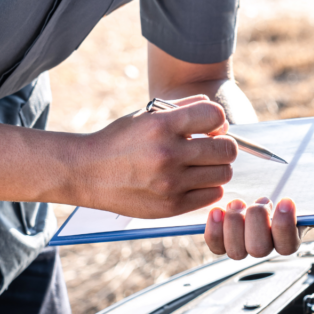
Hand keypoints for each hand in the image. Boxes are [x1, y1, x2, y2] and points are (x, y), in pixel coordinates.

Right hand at [78, 95, 237, 217]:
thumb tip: (218, 116)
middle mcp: (168, 154)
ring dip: (217, 168)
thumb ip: (184, 107)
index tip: (210, 127)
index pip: (215, 116)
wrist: (87, 172)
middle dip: (222, 146)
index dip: (217, 121)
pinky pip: (212, 195)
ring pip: (223, 173)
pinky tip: (194, 181)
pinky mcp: (171, 206)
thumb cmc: (120, 140)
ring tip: (201, 165)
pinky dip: (209, 187)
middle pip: (227, 149)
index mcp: (162, 125)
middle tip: (210, 148)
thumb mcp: (146, 115)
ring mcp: (170, 183)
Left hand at [204, 197, 304, 258]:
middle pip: (260, 249)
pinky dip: (213, 230)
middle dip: (257, 224)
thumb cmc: (282, 195)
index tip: (286, 200)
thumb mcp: (303, 196)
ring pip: (236, 251)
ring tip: (237, 204)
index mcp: (288, 238)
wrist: (260, 191)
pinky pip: (216, 245)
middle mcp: (266, 245)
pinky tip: (216, 211)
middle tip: (259, 202)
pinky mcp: (223, 239)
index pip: (288, 244)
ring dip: (235, 226)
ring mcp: (243, 245)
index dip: (285, 225)